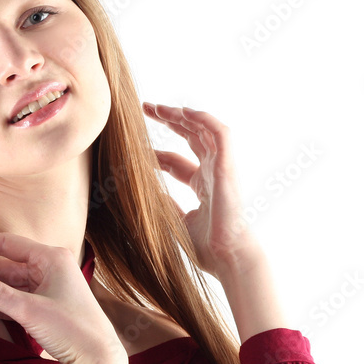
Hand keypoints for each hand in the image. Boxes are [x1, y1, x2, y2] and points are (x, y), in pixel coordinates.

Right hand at [0, 232, 125, 363]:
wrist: (99, 362)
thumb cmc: (72, 331)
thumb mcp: (28, 310)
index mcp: (51, 258)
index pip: (5, 244)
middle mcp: (51, 268)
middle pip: (3, 268)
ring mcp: (50, 288)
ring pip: (7, 286)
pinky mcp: (48, 307)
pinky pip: (15, 300)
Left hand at [142, 102, 260, 276]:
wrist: (227, 257)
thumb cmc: (207, 247)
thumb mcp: (177, 221)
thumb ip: (166, 205)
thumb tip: (148, 193)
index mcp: (202, 186)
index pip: (177, 161)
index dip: (157, 153)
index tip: (136, 148)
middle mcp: (212, 173)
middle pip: (191, 138)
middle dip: (170, 122)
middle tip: (146, 108)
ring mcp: (221, 168)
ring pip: (204, 130)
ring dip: (182, 115)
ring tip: (158, 107)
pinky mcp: (227, 167)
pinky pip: (220, 134)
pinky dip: (204, 119)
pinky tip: (184, 112)